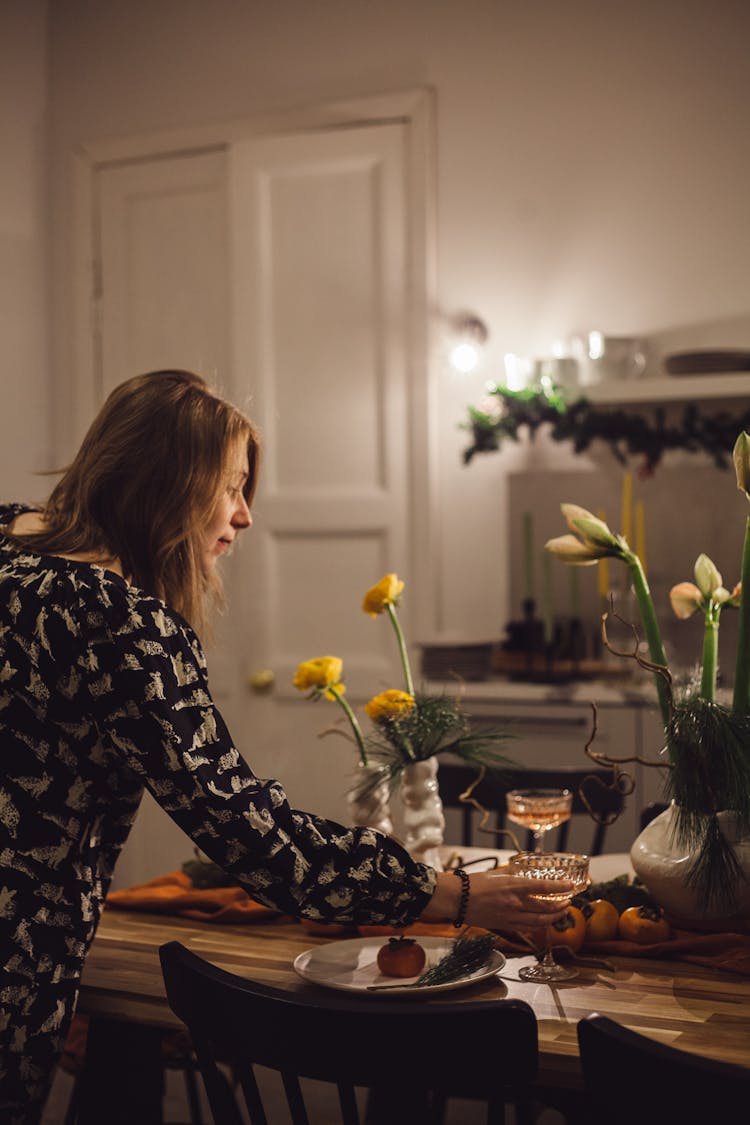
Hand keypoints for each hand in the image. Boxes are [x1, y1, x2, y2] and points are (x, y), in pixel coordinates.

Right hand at [421, 871, 572, 929]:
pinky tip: (544, 922)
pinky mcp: (505, 925)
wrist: (456, 899)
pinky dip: (539, 925)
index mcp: (513, 886)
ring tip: (561, 913)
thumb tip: (523, 875)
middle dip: (561, 905)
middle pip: (546, 907)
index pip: (544, 888)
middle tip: (569, 901)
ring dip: (554, 917)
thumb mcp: (496, 874)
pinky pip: (528, 927)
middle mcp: (515, 903)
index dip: (560, 888)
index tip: (570, 886)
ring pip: (540, 921)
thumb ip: (512, 875)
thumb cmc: (473, 883)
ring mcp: (511, 916)